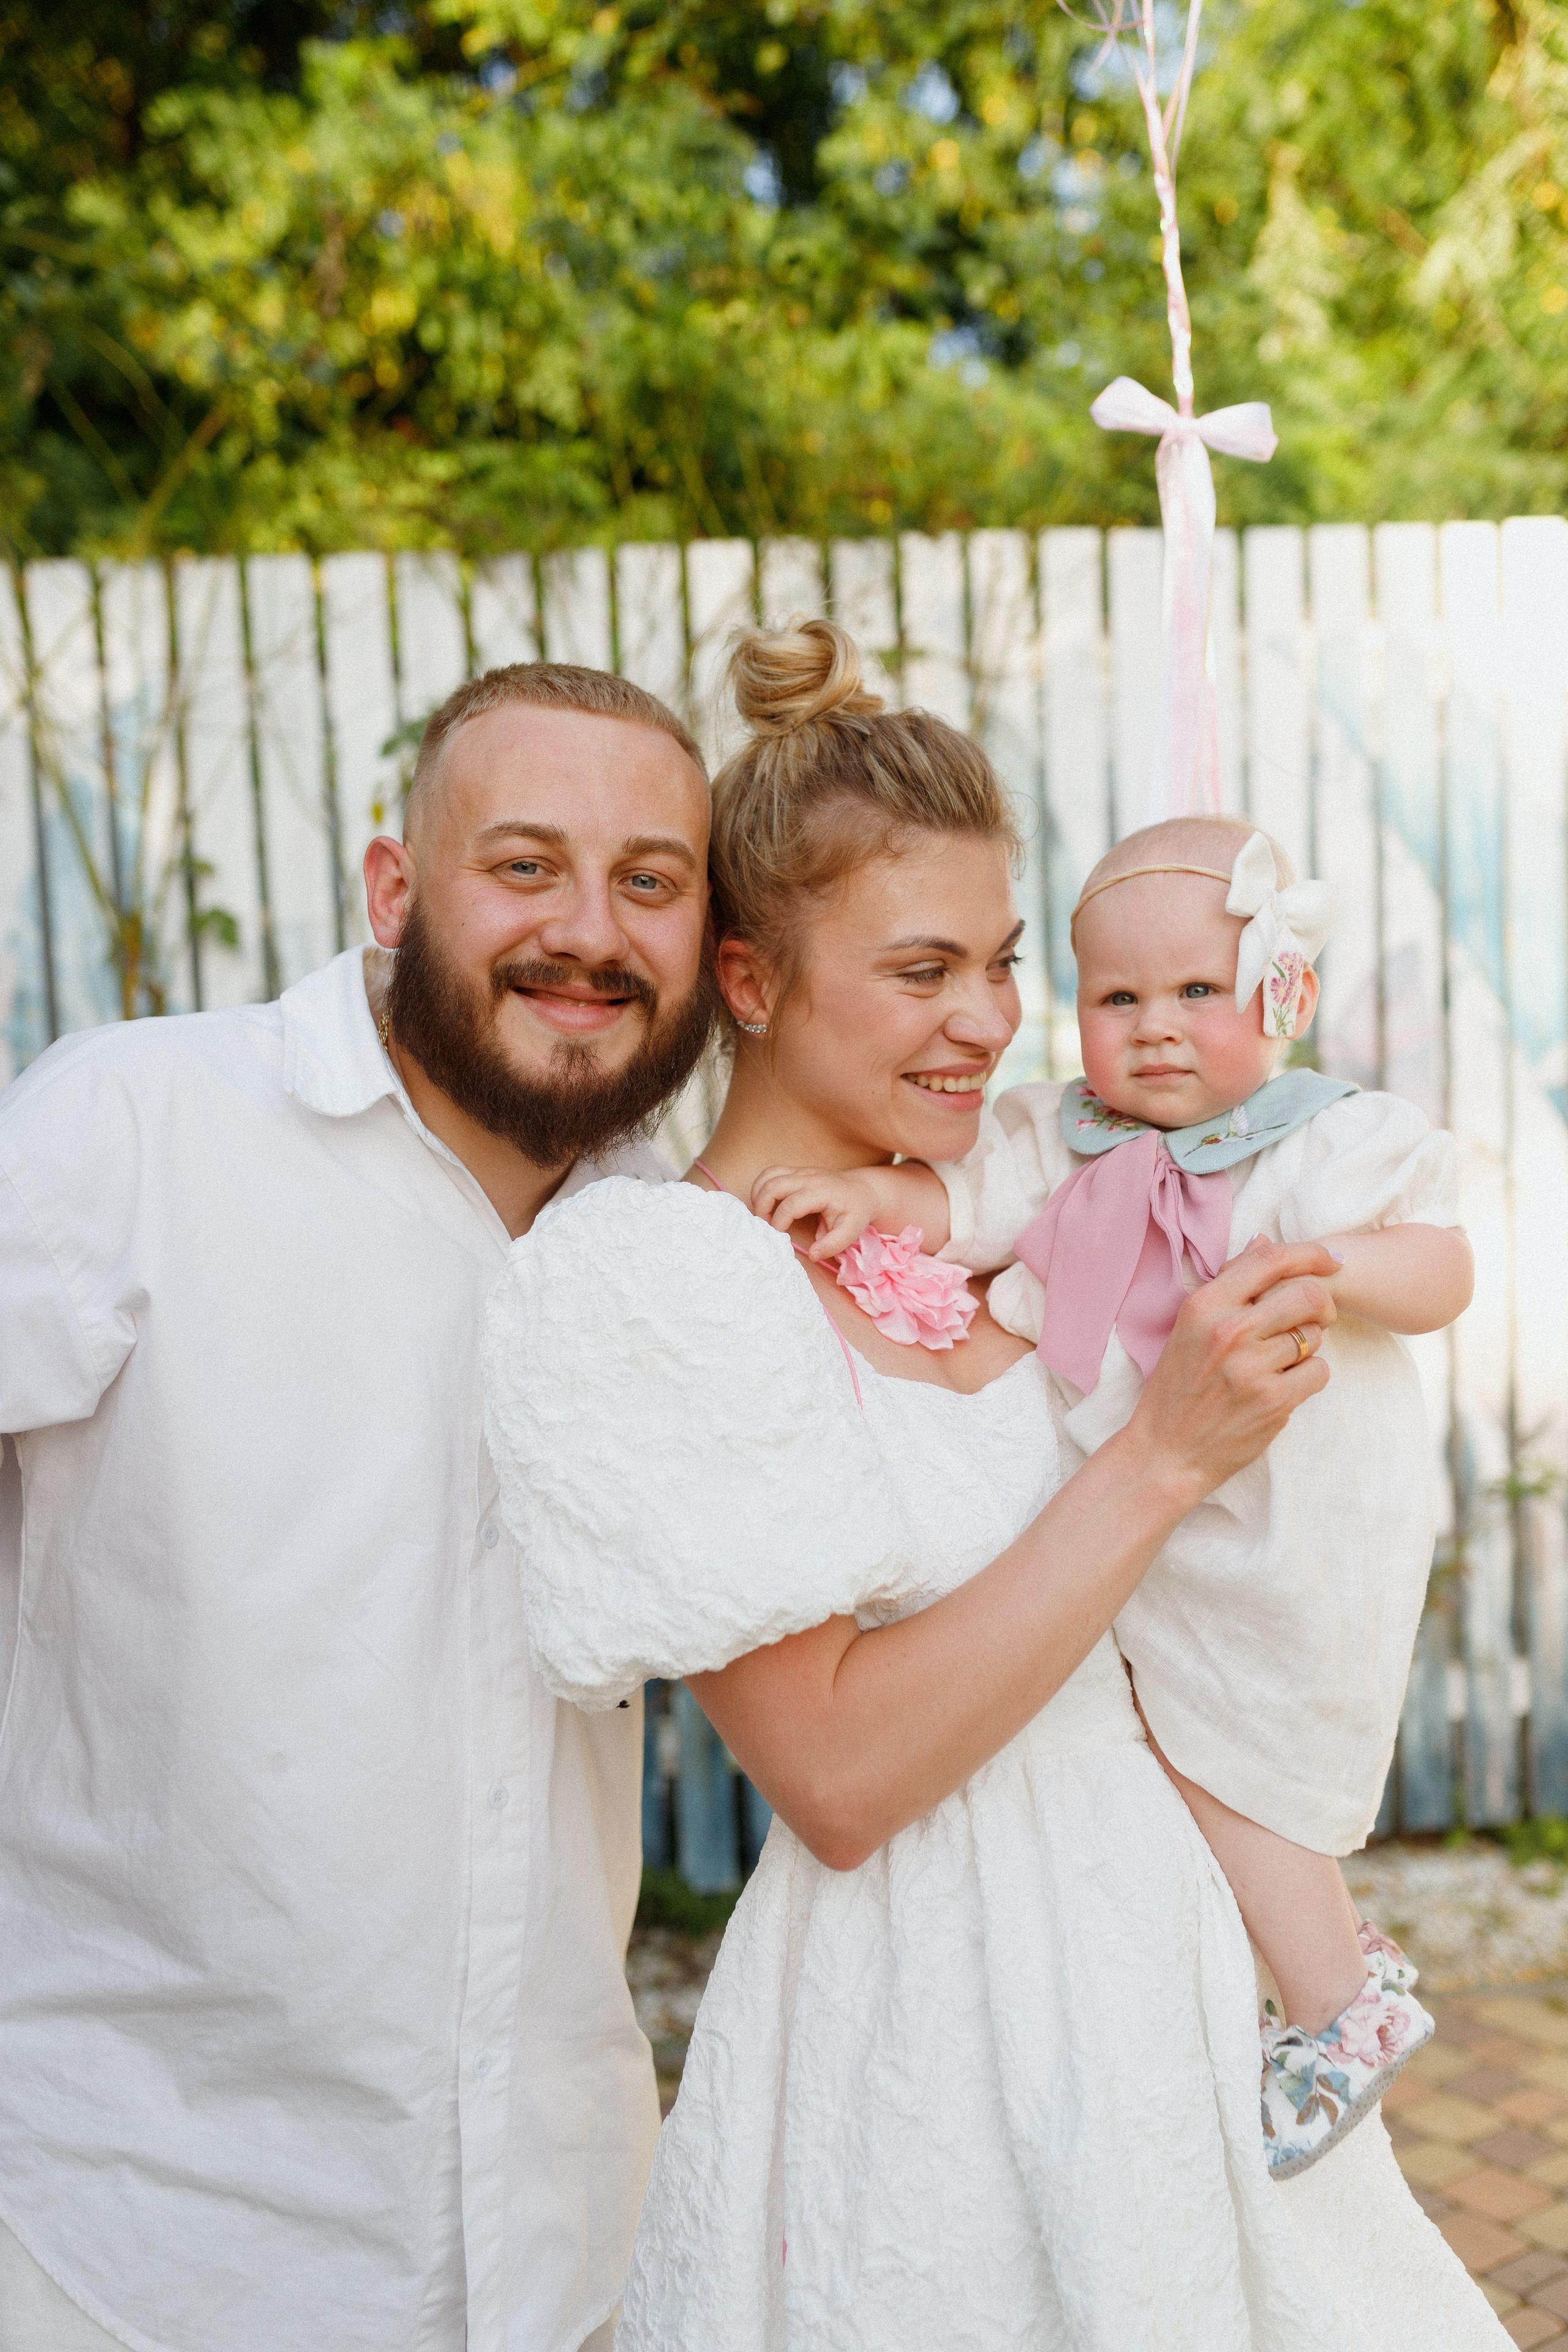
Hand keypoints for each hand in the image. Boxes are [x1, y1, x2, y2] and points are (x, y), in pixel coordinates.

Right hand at [749, 1165, 887, 1259]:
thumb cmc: (856, 1211)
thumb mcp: (852, 1231)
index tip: (780, 1237)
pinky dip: (762, 1186)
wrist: (863, 1189)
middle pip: (773, 1185)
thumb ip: (833, 1245)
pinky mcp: (797, 1170)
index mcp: (822, 1192)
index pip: (791, 1205)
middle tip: (764, 1227)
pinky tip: (766, 1203)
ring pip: (768, 1175)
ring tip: (762, 1215)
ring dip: (758, 1195)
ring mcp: (801, 1171)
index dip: (779, 1223)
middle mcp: (809, 1177)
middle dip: (761, 1207)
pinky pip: (772, 1172)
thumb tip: (812, 1255)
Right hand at [1127, 1236, 1338, 1502]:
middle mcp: (1229, 1331)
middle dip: (1322, 1305)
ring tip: (1280, 1361)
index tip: (1330, 1260)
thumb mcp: (1191, 1326)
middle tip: (1317, 1318)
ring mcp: (1252, 1368)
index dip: (1310, 1254)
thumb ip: (1230, 1282)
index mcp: (1205, 1306)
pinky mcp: (1273, 1402)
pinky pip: (1319, 1372)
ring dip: (1308, 1346)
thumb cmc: (1178, 1385)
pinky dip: (1309, 1377)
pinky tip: (1284, 1385)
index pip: (1271, 1261)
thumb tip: (1265, 1240)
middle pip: (1308, 1295)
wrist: (1167, 1450)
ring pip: (1315, 1336)